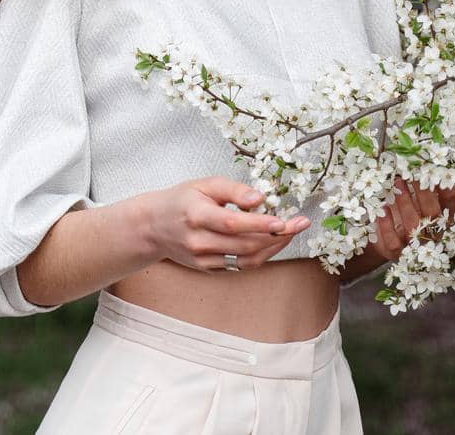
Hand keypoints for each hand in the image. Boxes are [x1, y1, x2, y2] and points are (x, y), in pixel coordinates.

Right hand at [142, 176, 311, 272]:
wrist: (153, 227)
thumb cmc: (182, 200)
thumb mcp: (204, 184)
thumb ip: (233, 190)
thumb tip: (260, 199)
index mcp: (196, 214)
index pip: (233, 223)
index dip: (260, 224)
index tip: (284, 221)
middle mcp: (199, 240)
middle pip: (244, 244)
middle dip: (277, 235)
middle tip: (300, 223)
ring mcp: (202, 259)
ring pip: (245, 259)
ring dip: (273, 247)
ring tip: (291, 232)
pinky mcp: (207, 269)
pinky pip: (239, 266)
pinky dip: (259, 255)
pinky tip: (271, 242)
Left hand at [361, 175, 454, 266]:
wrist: (385, 240)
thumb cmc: (405, 212)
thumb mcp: (416, 199)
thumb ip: (423, 185)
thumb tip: (422, 161)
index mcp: (442, 221)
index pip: (451, 206)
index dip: (448, 191)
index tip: (437, 173)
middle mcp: (432, 235)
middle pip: (433, 214)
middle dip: (422, 192)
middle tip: (411, 174)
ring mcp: (414, 245)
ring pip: (413, 226)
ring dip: (404, 202)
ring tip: (396, 182)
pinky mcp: (395, 252)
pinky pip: (393, 241)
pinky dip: (387, 224)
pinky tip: (384, 208)